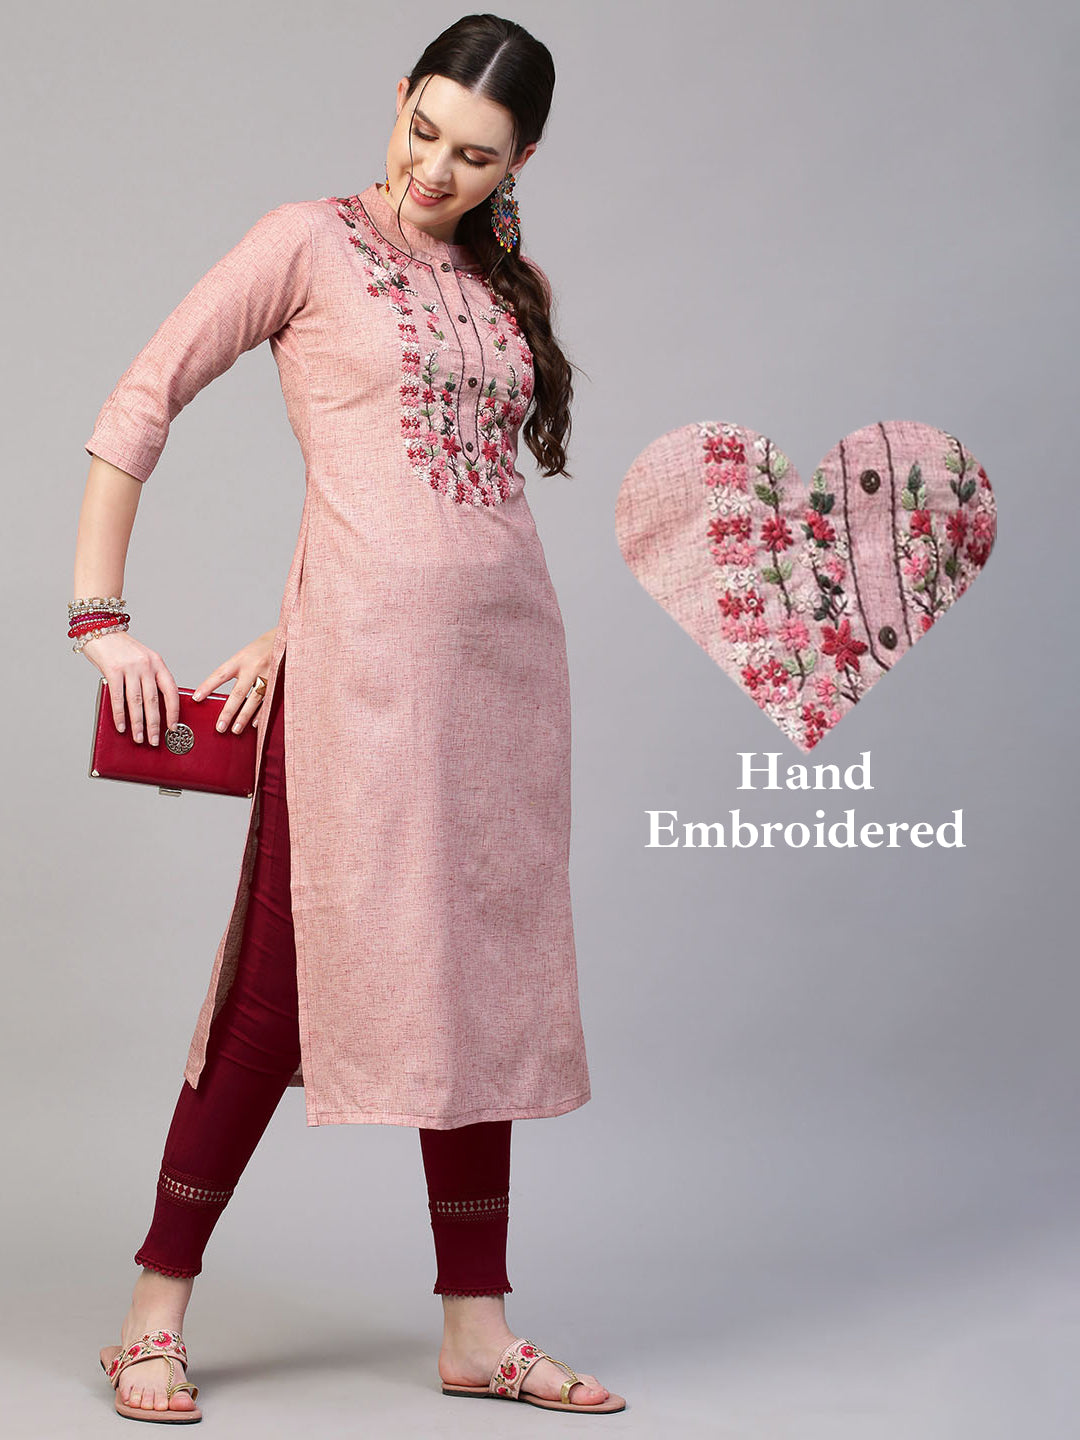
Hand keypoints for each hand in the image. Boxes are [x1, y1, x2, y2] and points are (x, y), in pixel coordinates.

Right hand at [81, 630, 178, 745]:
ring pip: (137, 702)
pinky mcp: (113, 671)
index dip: (173, 711)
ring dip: (138, 724)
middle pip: (154, 700)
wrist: (100, 628)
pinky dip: (120, 715)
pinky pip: (118, 698)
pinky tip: (122, 726)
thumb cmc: (121, 648)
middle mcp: (146, 665)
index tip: (173, 727)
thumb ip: (148, 678)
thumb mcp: (142, 659)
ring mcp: (130, 668)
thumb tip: (152, 708)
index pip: (171, 691)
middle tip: (155, 740)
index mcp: (158, 663)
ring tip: (139, 738)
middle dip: (155, 724)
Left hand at [191, 628, 277, 734]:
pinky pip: (268, 701)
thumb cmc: (264, 648)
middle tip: (220, 727)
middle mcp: (253, 667)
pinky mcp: (279, 682)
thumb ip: (235, 671)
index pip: (220, 674)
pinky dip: (261, 713)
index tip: (196, 698)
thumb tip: (218, 692)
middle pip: (238, 693)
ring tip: (235, 729)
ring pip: (253, 700)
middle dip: (228, 712)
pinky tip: (254, 724)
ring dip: (244, 717)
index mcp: (241, 659)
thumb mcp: (246, 654)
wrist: (289, 638)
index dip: (207, 686)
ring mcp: (267, 676)